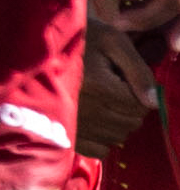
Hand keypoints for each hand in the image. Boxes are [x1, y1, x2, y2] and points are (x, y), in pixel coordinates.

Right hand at [76, 16, 158, 157]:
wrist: (36, 44)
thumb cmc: (80, 39)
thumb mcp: (113, 42)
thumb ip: (138, 71)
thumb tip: (152, 103)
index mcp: (98, 85)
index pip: (138, 106)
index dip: (139, 94)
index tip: (124, 80)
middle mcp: (86, 109)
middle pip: (129, 123)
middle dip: (130, 109)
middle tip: (115, 91)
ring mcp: (75, 125)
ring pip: (117, 137)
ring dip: (118, 123)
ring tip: (103, 103)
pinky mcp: (65, 134)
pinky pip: (99, 150)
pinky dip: (103, 138)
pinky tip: (94, 120)